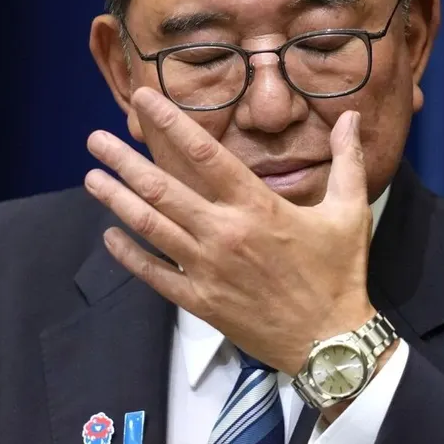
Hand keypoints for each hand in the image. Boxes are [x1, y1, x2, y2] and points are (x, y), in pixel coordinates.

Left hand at [83, 87, 377, 374]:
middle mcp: (224, 233)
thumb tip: (352, 117)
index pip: (205, 154)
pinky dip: (130, 255)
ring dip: (117, 201)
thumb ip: (347, 160)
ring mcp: (207, 269)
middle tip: (95, 139)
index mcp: (257, 207)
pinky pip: (155, 275)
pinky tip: (109, 237)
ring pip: (151, 227)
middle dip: (124, 161)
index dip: (170, 123)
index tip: (144, 100)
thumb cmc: (339, 274)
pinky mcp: (200, 301)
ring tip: (91, 178)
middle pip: (162, 189)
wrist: (330, 343)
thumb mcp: (349, 212)